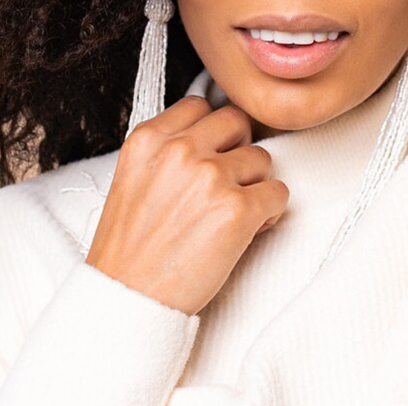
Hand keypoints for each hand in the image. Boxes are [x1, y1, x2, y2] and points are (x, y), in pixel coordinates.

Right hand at [85, 95, 289, 315]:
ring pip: (262, 158)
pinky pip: (278, 193)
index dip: (212, 130)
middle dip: (238, 149)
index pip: (201, 106)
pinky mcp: (238, 210)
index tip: (213, 151)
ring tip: (232, 212)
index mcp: (149, 139)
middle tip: (229, 180)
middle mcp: (180, 150)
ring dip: (254, 184)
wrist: (128, 301)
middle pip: (237, 123)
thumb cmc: (130, 248)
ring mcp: (211, 177)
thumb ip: (167, 148)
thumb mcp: (132, 177)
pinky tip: (248, 230)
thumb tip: (212, 134)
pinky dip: (270, 213)